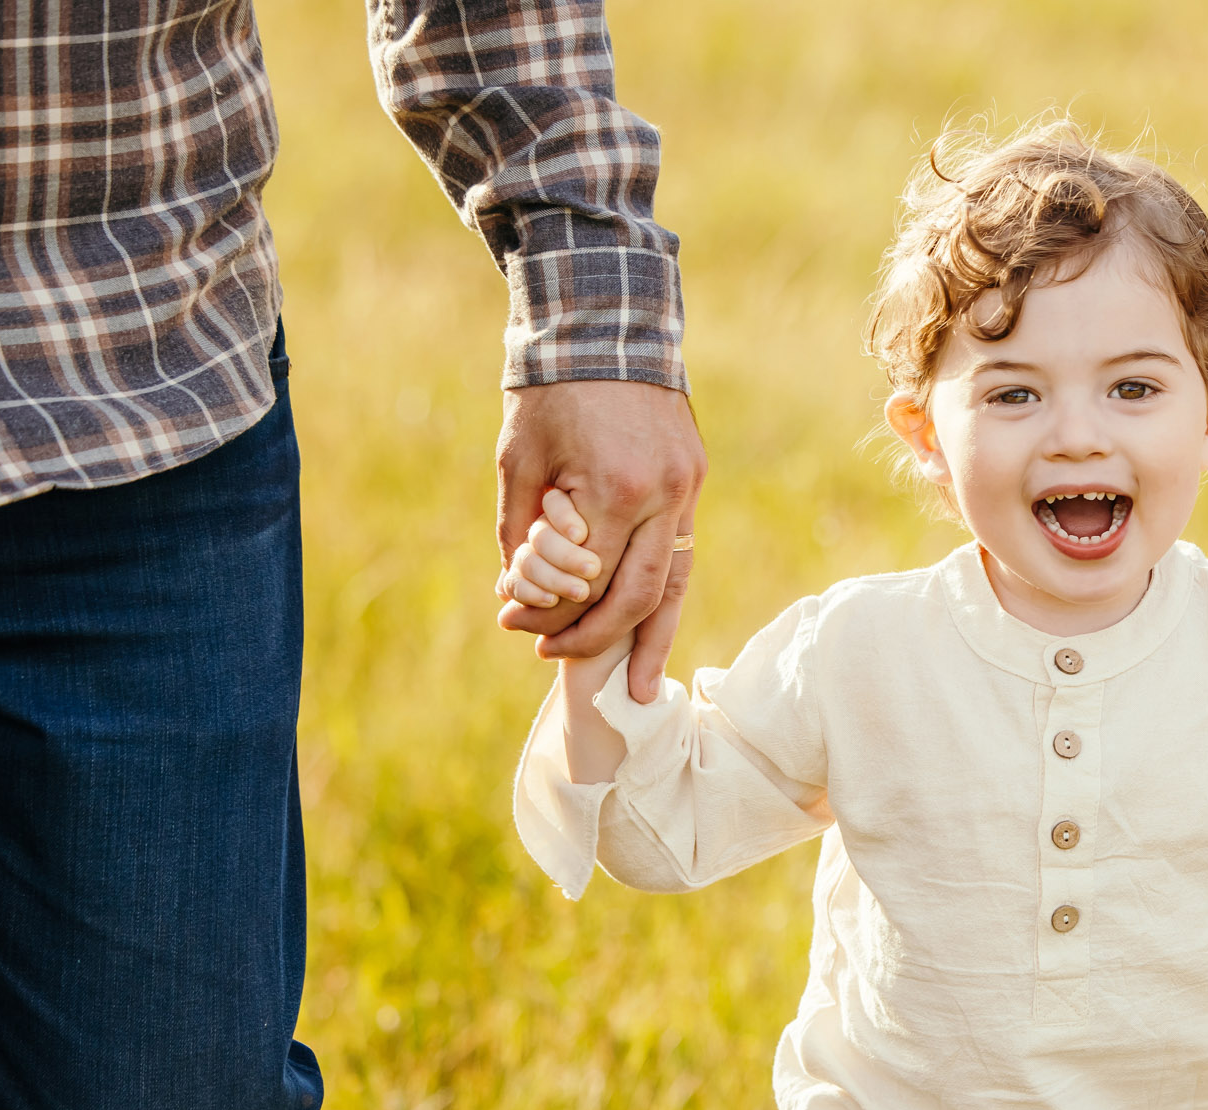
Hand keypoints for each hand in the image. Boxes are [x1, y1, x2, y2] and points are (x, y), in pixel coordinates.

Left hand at [494, 379, 706, 703]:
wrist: (605, 321)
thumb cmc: (551, 389)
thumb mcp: (519, 460)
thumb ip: (522, 531)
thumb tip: (520, 595)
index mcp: (614, 490)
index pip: (583, 581)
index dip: (547, 612)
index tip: (513, 625)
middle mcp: (662, 496)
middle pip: (636, 597)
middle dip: (595, 638)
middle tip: (554, 658)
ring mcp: (686, 488)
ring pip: (674, 584)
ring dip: (651, 640)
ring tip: (642, 691)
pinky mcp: (694, 478)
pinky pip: (680, 551)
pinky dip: (664, 594)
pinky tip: (652, 630)